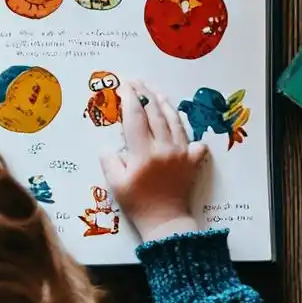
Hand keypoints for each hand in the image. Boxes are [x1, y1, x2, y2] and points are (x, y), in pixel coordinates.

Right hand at [100, 77, 206, 242]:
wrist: (166, 222)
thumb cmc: (138, 204)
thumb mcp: (115, 184)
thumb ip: (109, 160)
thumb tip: (109, 144)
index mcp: (143, 152)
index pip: (134, 117)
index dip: (128, 98)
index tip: (123, 84)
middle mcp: (164, 147)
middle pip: (155, 112)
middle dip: (145, 93)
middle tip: (137, 80)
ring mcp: (181, 152)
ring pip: (174, 120)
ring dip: (164, 103)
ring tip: (156, 92)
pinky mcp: (193, 160)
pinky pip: (192, 138)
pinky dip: (185, 129)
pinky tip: (180, 124)